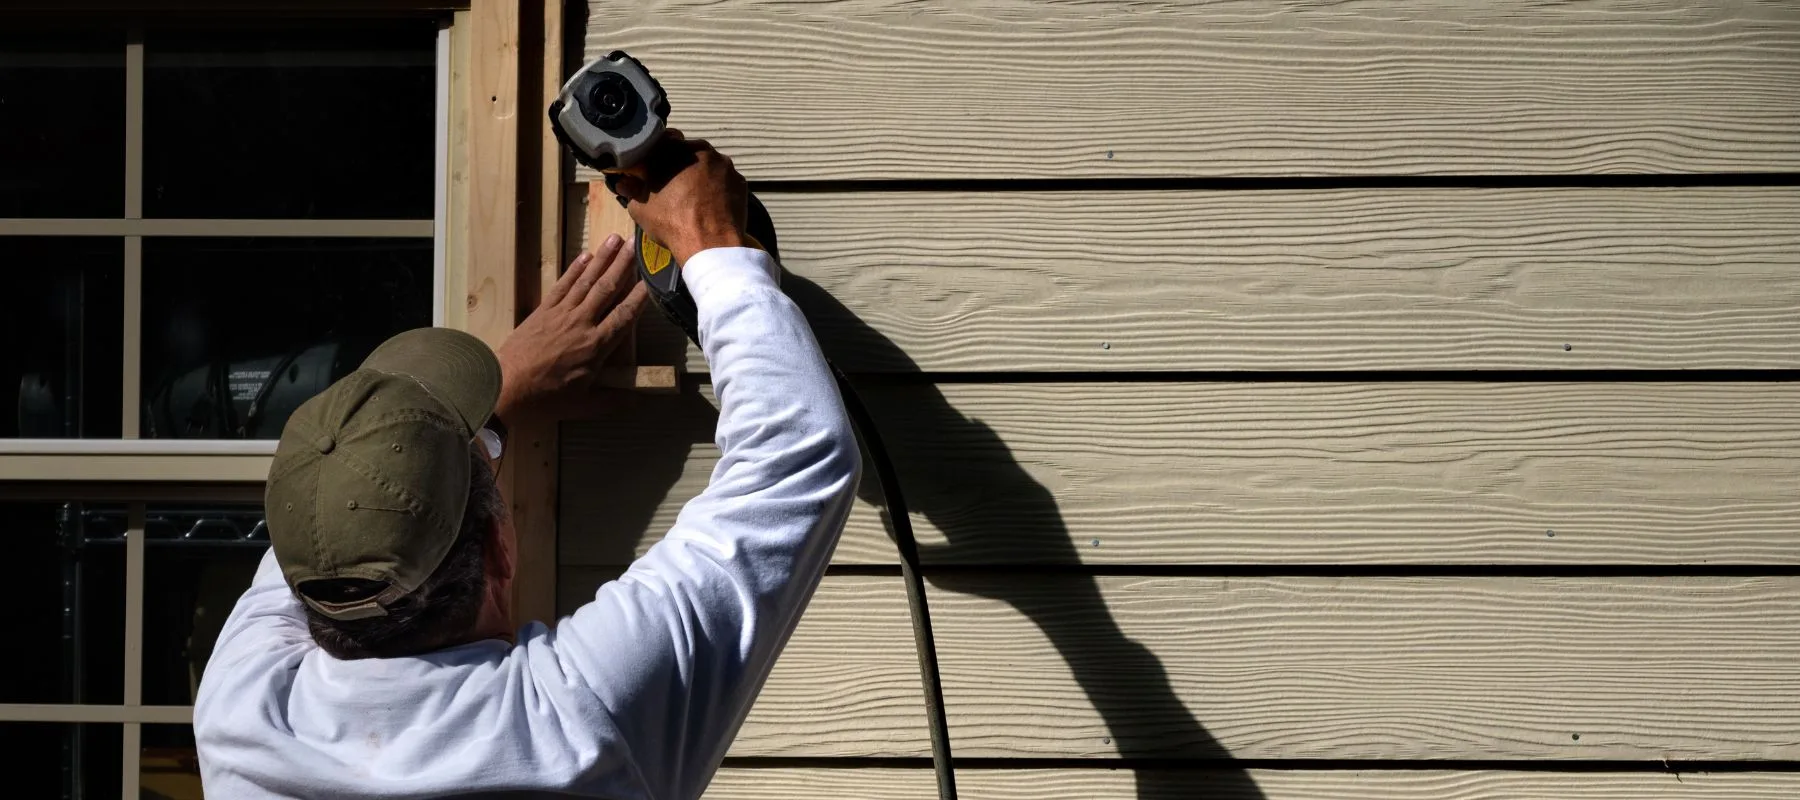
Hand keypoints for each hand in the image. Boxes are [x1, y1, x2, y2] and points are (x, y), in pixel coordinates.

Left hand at [493, 235, 648, 421]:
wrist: (505, 387)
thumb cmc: (546, 399)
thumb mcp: (584, 406)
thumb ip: (613, 400)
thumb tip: (640, 401)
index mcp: (596, 347)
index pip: (624, 316)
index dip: (640, 296)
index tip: (652, 278)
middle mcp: (581, 324)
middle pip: (607, 289)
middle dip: (623, 264)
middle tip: (637, 242)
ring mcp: (561, 314)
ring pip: (586, 281)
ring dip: (602, 258)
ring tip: (616, 238)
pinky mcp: (543, 310)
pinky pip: (563, 285)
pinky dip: (575, 269)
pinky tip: (586, 255)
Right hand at [608, 130, 751, 263]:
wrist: (710, 243)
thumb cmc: (671, 222)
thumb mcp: (640, 208)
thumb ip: (632, 190)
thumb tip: (624, 183)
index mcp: (674, 149)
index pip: (661, 142)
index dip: (656, 157)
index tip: (653, 170)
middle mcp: (701, 149)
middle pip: (687, 152)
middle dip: (680, 165)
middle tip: (673, 186)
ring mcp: (724, 164)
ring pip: (708, 165)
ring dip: (700, 176)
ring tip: (694, 198)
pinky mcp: (740, 180)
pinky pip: (724, 180)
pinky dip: (717, 188)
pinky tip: (711, 204)